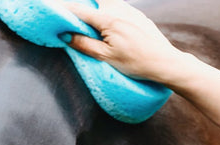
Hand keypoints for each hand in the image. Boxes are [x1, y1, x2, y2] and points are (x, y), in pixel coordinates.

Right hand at [65, 0, 192, 83]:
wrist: (165, 62)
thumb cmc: (137, 62)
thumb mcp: (106, 57)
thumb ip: (84, 45)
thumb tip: (67, 36)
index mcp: (108, 19)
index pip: (79, 10)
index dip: (65, 12)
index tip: (54, 13)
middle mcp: (119, 9)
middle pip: (92, 7)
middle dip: (82, 16)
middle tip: (77, 30)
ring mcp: (130, 10)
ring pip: (105, 7)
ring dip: (97, 17)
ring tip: (97, 36)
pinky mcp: (137, 14)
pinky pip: (117, 11)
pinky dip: (109, 17)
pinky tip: (113, 34)